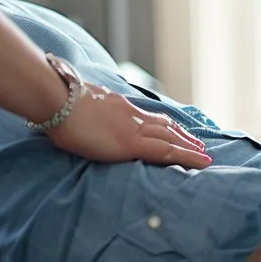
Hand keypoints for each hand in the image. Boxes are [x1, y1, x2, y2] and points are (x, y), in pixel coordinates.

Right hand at [45, 83, 212, 168]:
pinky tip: (201, 162)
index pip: (147, 117)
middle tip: (197, 144)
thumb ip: (84, 113)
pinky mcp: (132, 144)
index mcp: (118, 107)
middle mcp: (131, 116)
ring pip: (171, 138)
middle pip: (164, 126)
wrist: (57, 100)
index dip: (164, 125)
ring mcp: (133, 129)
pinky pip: (167, 151)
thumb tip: (74, 118)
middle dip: (182, 136)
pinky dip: (187, 156)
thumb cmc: (58, 103)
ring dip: (189, 146)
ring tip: (203, 155)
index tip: (175, 130)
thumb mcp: (76, 105)